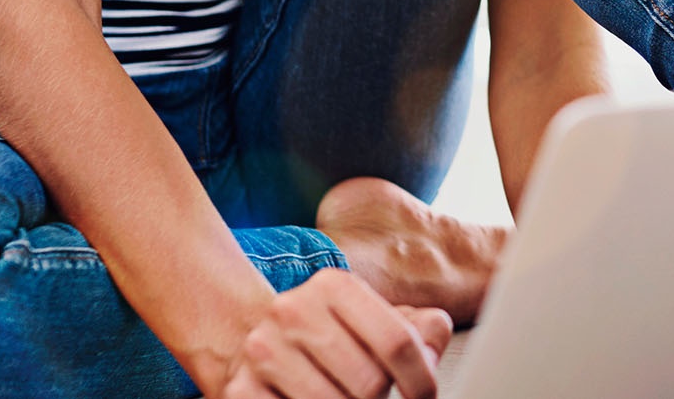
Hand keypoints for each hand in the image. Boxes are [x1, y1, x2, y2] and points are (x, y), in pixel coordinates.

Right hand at [221, 268, 452, 398]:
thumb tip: (433, 342)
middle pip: (369, 384)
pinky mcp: (240, 389)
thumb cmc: (325, 331)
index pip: (398, 341)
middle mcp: (294, 311)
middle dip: (379, 398)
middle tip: (369, 392)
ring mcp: (264, 351)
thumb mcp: (372, 317)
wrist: (245, 335)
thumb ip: (418, 328)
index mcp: (335, 286)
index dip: (421, 380)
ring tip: (340, 394)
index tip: (422, 396)